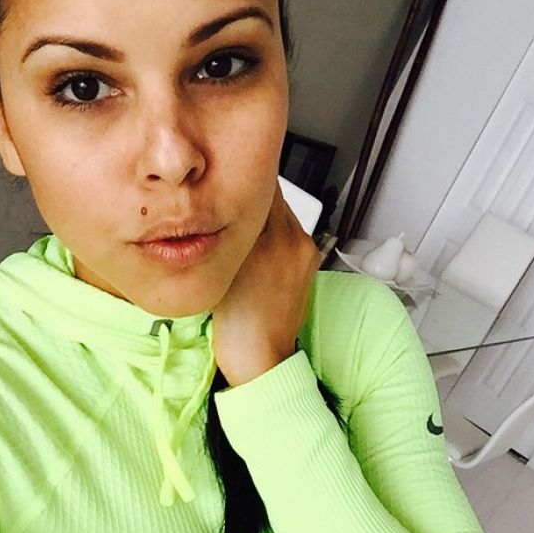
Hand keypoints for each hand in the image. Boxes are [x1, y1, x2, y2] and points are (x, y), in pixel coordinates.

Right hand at [211, 180, 322, 386]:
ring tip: (241, 228)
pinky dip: (274, 233)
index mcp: (274, 238)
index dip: (242, 178)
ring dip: (263, 215)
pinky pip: (290, 234)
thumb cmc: (236, 323)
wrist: (260, 357)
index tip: (227, 175)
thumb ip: (230, 230)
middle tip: (228, 198)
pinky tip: (257, 249)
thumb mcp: (224, 267)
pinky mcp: (309, 264)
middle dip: (253, 196)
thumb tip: (231, 200)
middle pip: (275, 198)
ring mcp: (306, 252)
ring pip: (282, 215)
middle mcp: (297, 240)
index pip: (263, 186)